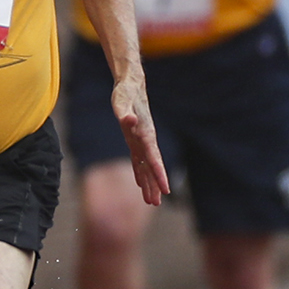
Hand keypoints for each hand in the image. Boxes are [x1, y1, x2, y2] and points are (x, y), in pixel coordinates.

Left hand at [112, 74, 169, 205]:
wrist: (131, 84)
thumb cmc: (125, 92)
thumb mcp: (121, 101)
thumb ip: (124, 112)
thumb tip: (128, 119)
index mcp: (145, 134)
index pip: (154, 159)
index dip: (160, 175)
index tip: (166, 189)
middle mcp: (146, 140)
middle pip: (152, 167)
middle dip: (155, 185)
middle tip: (157, 203)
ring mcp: (140, 141)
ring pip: (146, 167)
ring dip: (149, 183)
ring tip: (152, 201)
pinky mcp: (134, 140)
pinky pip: (138, 161)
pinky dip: (140, 173)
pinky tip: (140, 184)